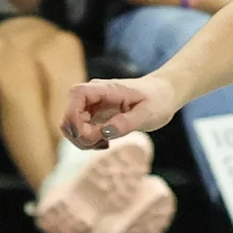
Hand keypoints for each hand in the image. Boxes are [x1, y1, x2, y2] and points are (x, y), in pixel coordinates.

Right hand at [64, 74, 182, 148]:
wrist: (163, 95)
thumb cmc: (158, 100)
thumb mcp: (148, 113)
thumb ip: (127, 122)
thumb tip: (105, 132)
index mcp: (106, 89)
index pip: (76, 94)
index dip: (74, 116)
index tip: (90, 135)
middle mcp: (93, 94)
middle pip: (69, 114)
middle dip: (80, 135)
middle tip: (103, 143)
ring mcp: (91, 105)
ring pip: (71, 125)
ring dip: (82, 140)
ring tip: (105, 144)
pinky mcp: (93, 115)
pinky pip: (79, 130)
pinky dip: (87, 140)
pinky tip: (105, 142)